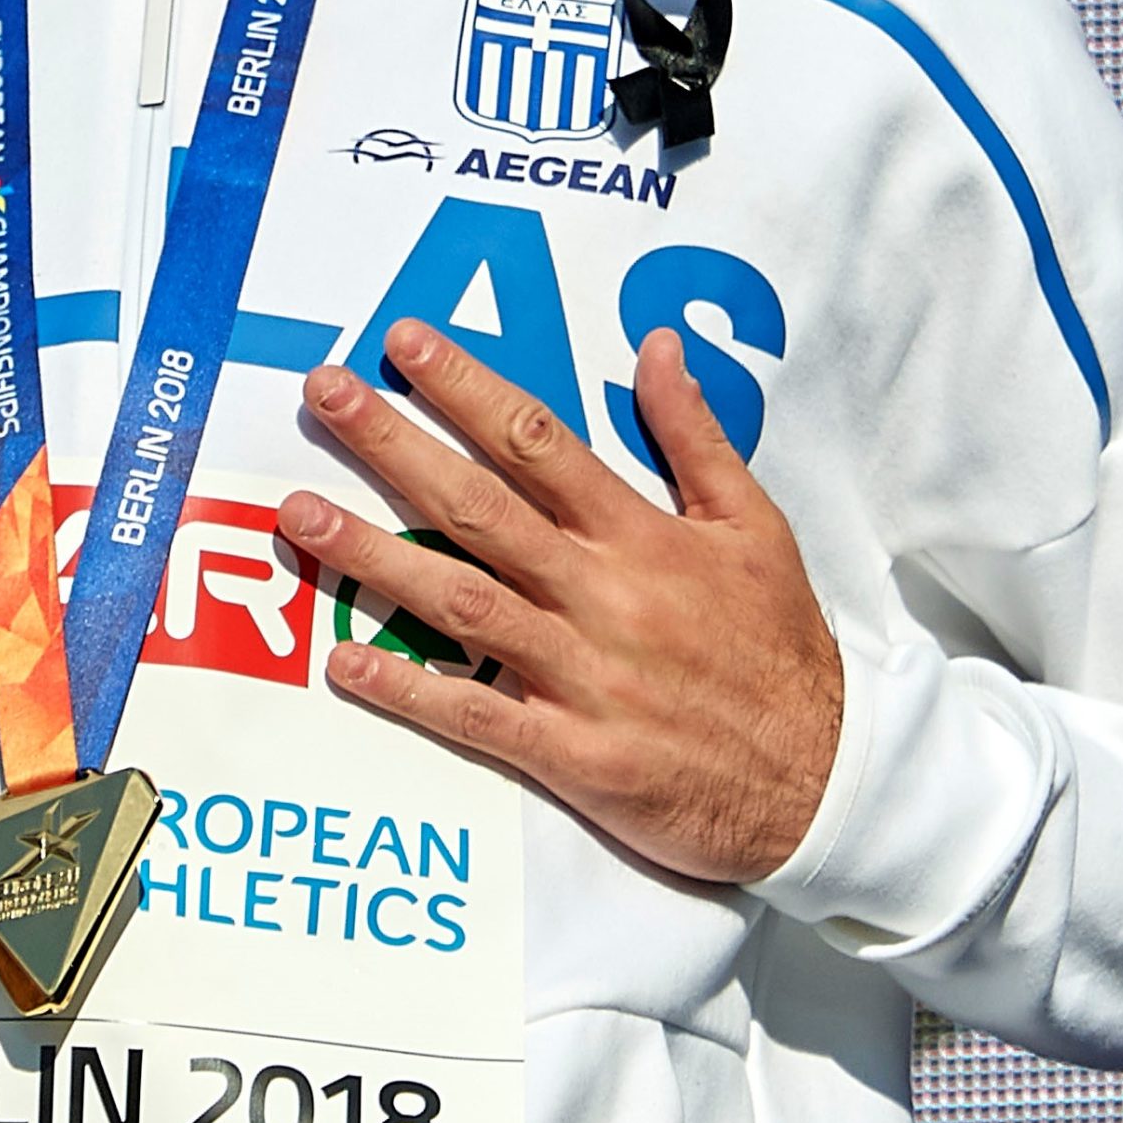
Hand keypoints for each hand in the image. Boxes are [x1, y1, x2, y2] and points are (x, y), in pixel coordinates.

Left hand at [276, 320, 844, 884]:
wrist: (825, 781)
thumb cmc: (781, 647)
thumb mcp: (755, 526)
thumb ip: (695, 434)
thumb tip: (657, 344)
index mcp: (643, 536)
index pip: (540, 442)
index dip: (467, 388)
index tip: (405, 342)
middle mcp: (603, 595)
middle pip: (480, 506)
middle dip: (394, 444)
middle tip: (324, 392)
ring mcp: (584, 676)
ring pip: (461, 603)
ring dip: (373, 556)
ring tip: (297, 514)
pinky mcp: (576, 755)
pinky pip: (479, 717)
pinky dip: (410, 690)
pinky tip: (345, 662)